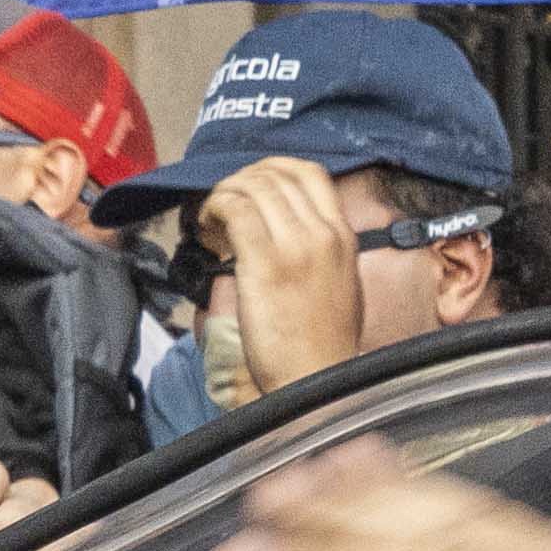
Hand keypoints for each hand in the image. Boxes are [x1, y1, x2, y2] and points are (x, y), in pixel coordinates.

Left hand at [198, 156, 373, 402]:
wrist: (317, 382)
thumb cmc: (323, 346)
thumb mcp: (341, 286)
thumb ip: (322, 251)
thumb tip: (287, 231)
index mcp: (343, 237)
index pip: (309, 173)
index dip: (271, 169)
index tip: (250, 184)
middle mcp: (322, 234)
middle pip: (275, 176)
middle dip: (240, 180)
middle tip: (221, 202)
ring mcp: (295, 246)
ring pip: (252, 188)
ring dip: (222, 195)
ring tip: (210, 219)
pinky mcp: (266, 263)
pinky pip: (235, 211)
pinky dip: (214, 210)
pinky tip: (206, 229)